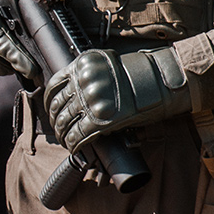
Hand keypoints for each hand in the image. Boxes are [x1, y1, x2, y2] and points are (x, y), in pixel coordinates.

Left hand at [44, 47, 192, 152]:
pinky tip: (74, 148)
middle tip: (59, 129)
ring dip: (63, 134)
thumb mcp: (107, 66)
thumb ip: (88, 77)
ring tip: (65, 140)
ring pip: (65, 122)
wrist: (164, 81)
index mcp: (82, 65)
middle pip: (59, 106)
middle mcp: (83, 81)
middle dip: (56, 120)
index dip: (50, 101)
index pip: (54, 85)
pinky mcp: (101, 120)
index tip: (51, 109)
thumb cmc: (140, 75)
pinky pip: (79, 135)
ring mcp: (91, 100)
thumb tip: (72, 96)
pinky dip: (74, 144)